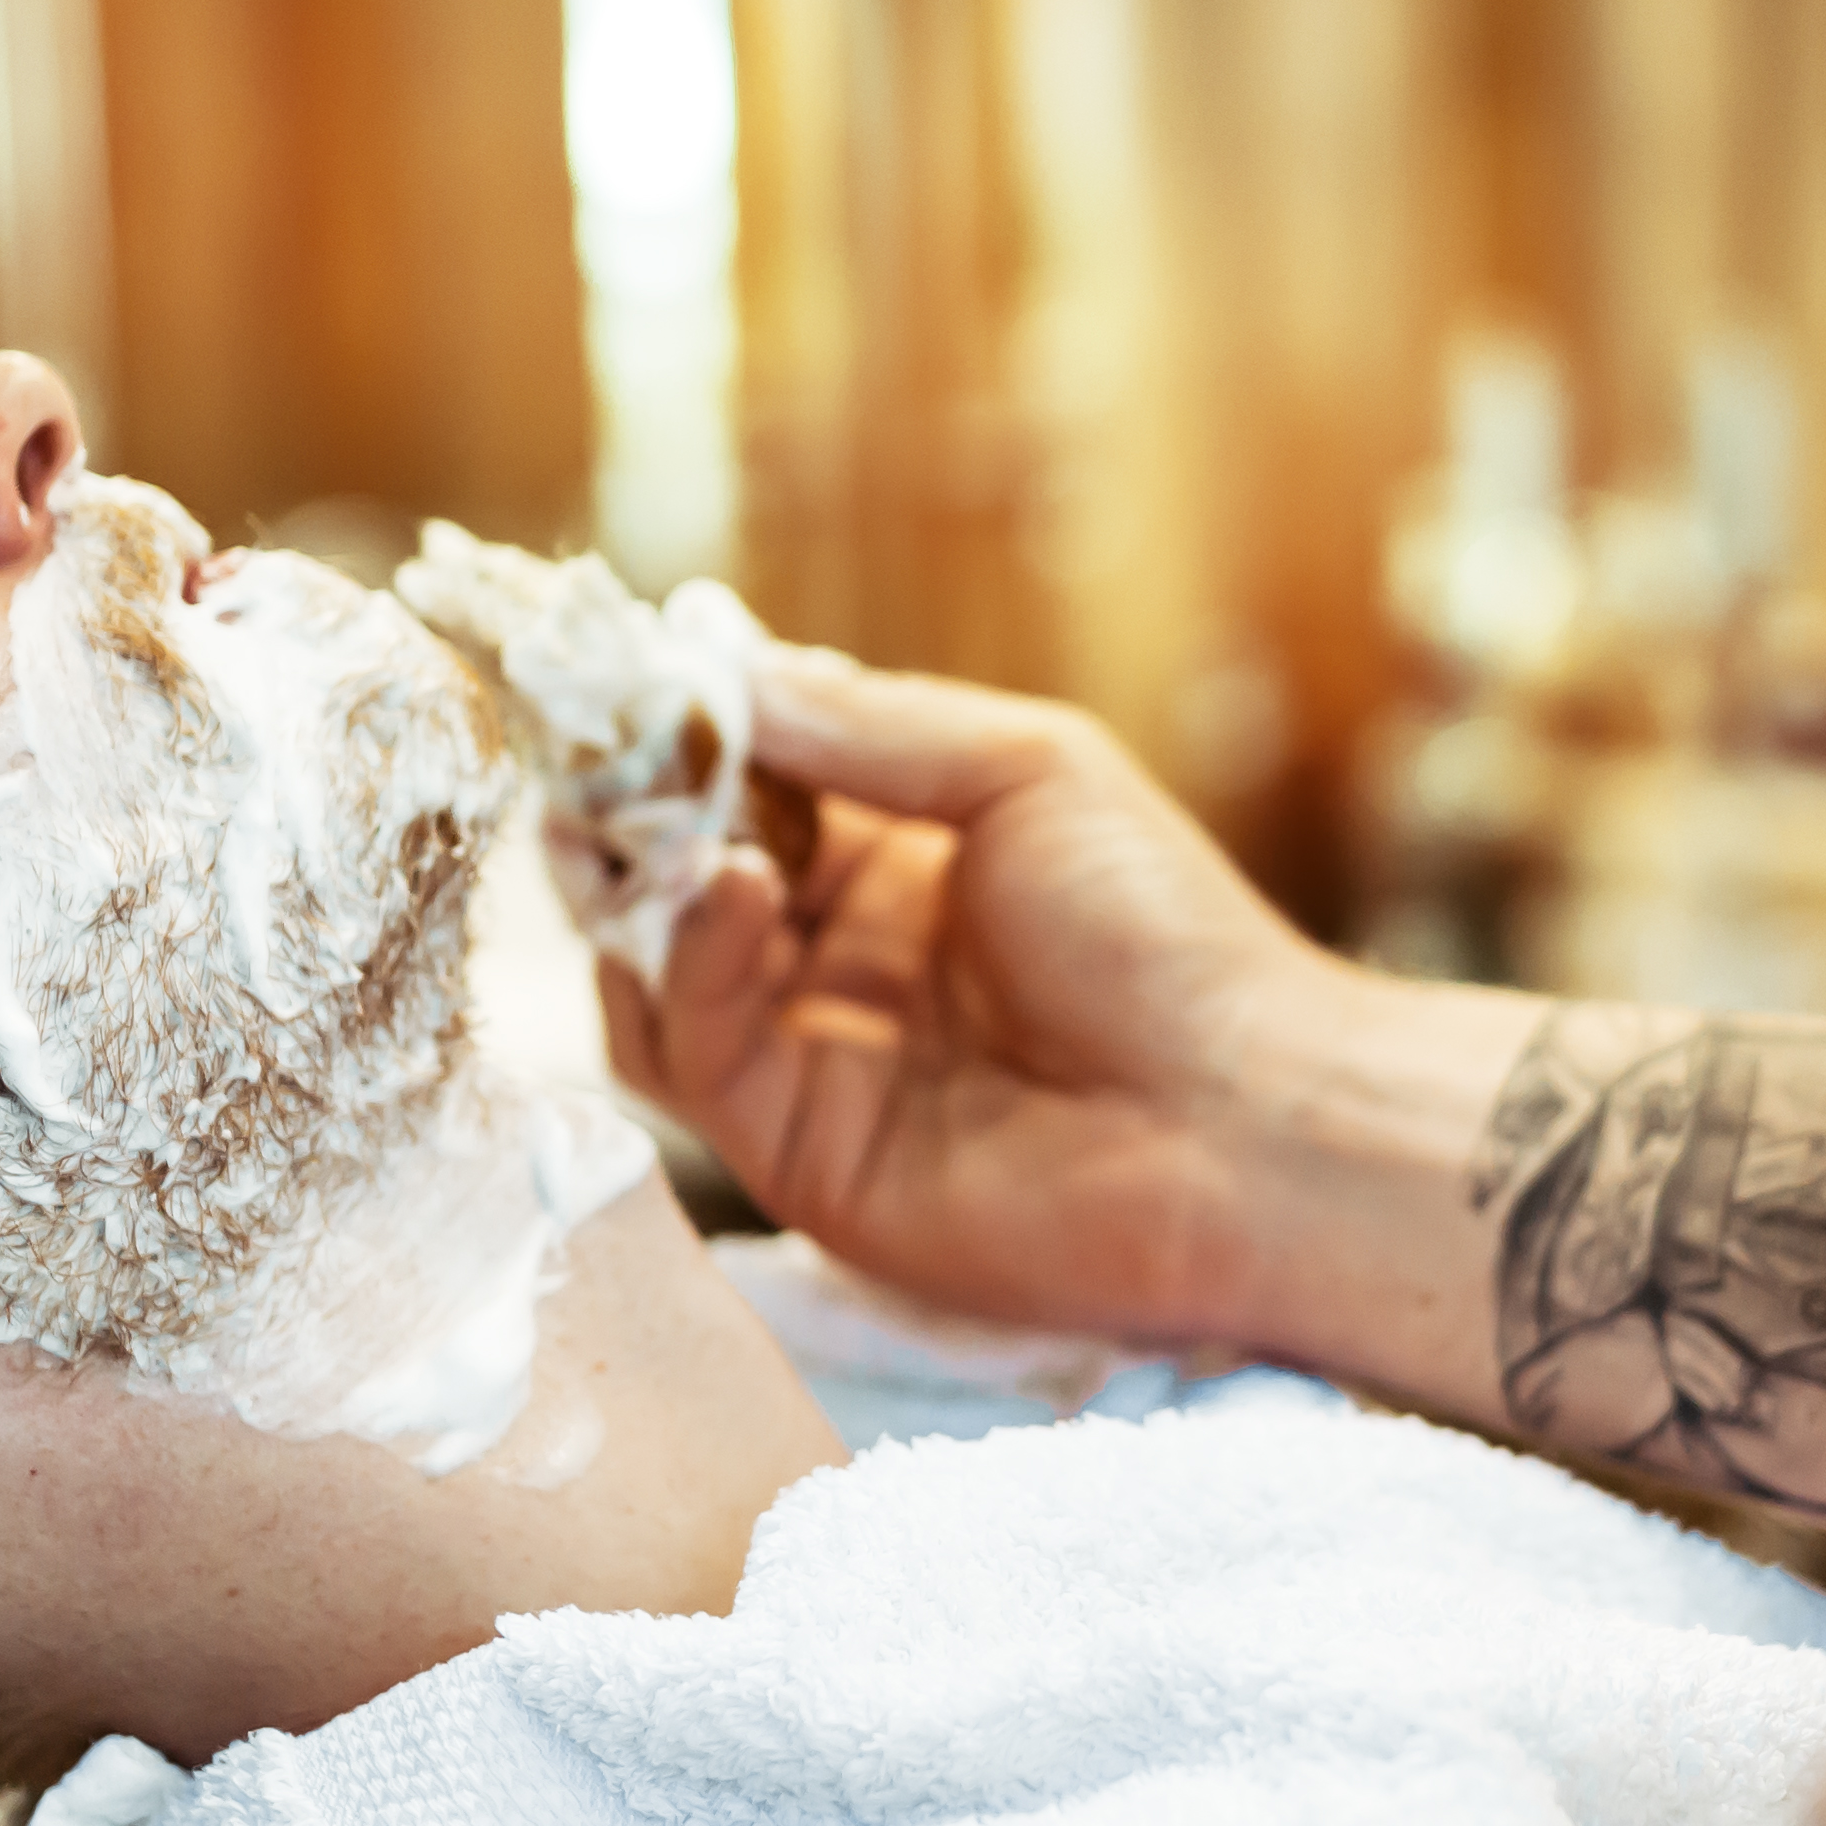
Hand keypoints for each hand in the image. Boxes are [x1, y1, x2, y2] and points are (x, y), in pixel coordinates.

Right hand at [604, 649, 1366, 1348]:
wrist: (1246, 1122)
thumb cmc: (1169, 938)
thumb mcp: (1023, 772)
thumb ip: (866, 728)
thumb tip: (715, 669)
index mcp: (895, 865)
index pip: (741, 792)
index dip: (674, 739)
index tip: (608, 672)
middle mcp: (839, 964)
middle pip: (674, 885)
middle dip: (624, 813)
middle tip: (579, 741)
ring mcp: (813, 1064)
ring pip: (656, 977)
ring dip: (638, 889)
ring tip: (654, 820)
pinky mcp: (800, 1156)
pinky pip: (700, 1057)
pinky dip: (694, 965)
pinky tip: (729, 888)